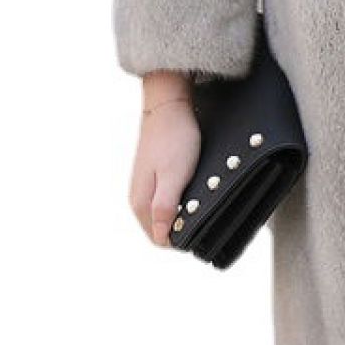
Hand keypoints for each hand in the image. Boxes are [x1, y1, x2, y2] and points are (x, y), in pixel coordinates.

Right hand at [129, 96, 200, 246]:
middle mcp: (139, 198)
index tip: (202, 225)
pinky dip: (182, 195)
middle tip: (205, 208)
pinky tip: (194, 184)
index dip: (182, 237)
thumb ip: (165, 207)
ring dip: (183, 210)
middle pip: (163, 227)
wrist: (169, 104)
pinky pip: (168, 197)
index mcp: (141, 203)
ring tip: (201, 194)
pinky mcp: (153, 176)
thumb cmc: (174, 138)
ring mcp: (145, 186)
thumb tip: (161, 237)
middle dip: (184, 224)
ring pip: (167, 212)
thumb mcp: (174, 175)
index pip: (160, 239)